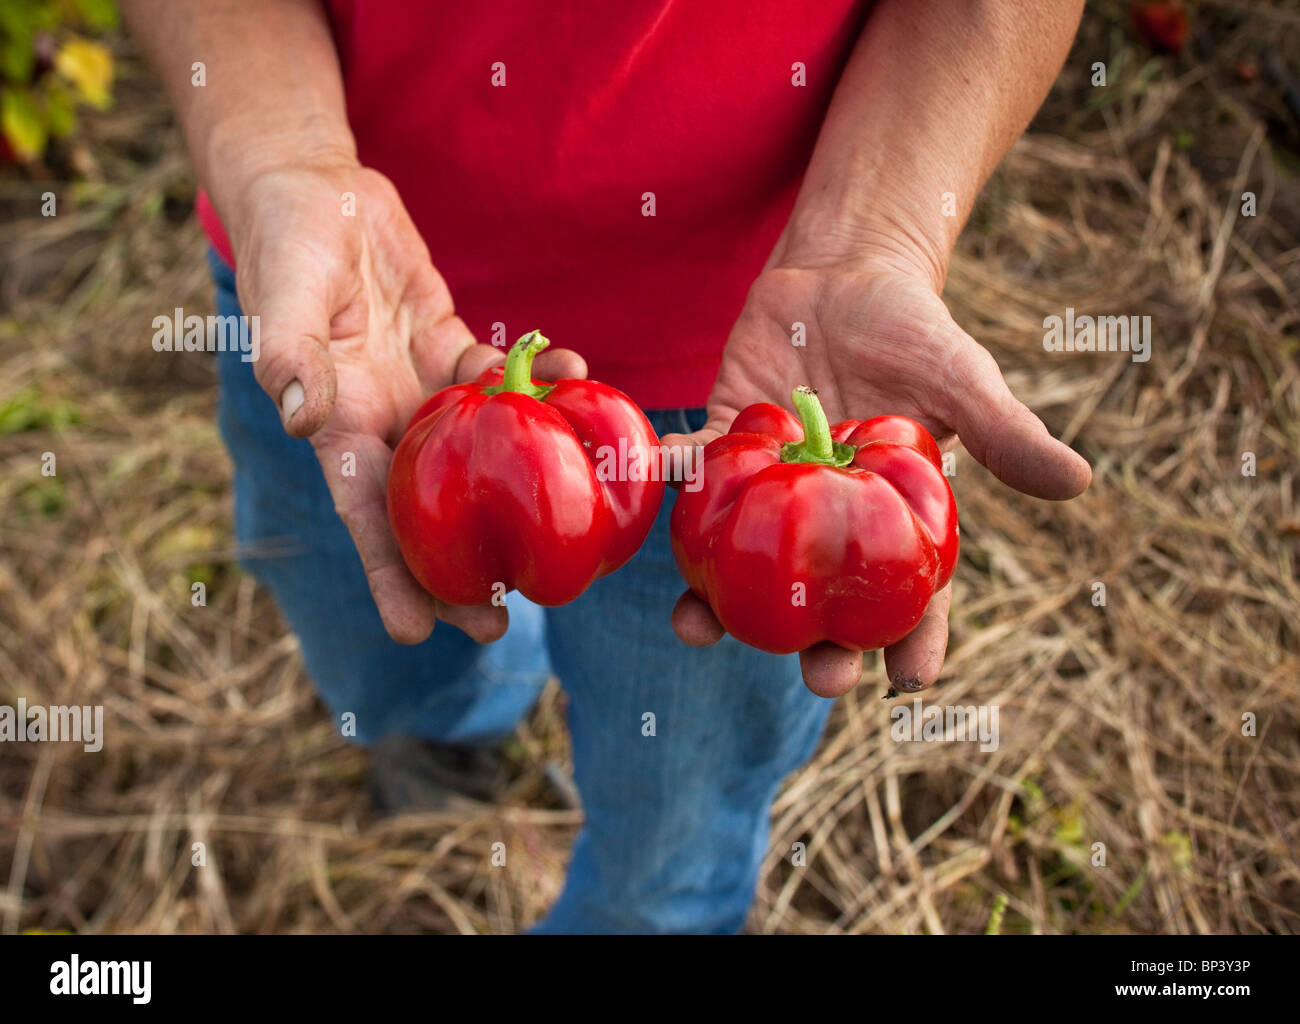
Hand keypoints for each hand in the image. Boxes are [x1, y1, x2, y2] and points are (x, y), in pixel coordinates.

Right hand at [226, 161, 585, 643]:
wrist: (316, 187)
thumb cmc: (287, 241)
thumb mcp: (281, 294)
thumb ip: (289, 356)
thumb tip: (302, 421)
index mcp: (337, 424)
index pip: (363, 518)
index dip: (387, 578)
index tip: (415, 634)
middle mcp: (383, 421)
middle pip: (424, 511)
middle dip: (456, 570)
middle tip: (501, 623)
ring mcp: (420, 390)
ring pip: (473, 458)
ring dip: (514, 493)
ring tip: (566, 530)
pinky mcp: (452, 351)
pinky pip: (500, 384)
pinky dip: (540, 388)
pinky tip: (583, 387)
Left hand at [662, 258, 1090, 697]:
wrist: (846, 274)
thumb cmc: (916, 335)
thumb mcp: (965, 382)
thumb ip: (1008, 435)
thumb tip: (1079, 482)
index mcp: (891, 519)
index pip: (911, 594)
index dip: (913, 640)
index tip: (912, 683)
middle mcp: (827, 519)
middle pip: (822, 601)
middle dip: (818, 646)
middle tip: (815, 678)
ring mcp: (773, 487)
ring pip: (744, 559)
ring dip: (717, 598)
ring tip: (695, 629)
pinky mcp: (726, 442)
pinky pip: (695, 472)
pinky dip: (672, 484)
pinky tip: (654, 497)